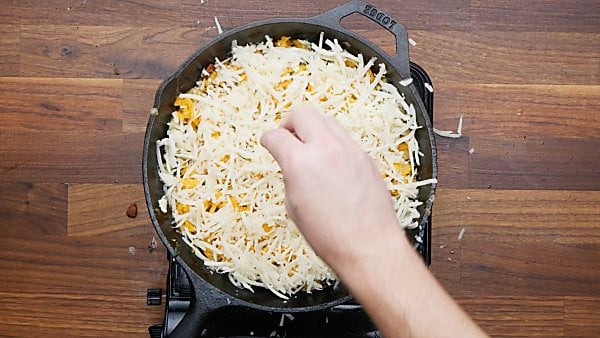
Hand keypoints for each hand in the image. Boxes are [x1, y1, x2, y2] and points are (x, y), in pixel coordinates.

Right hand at [260, 105, 406, 269]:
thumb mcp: (294, 206)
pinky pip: (344, 137)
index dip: (267, 139)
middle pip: (303, 113)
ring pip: (327, 120)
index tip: (268, 142)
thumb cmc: (330, 236)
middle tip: (287, 138)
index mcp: (300, 162)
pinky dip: (332, 143)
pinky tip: (330, 162)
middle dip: (290, 123)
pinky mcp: (365, 156)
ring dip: (313, 129)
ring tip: (310, 149)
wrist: (368, 246)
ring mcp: (349, 150)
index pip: (276, 136)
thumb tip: (291, 164)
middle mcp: (326, 148)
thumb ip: (290, 175)